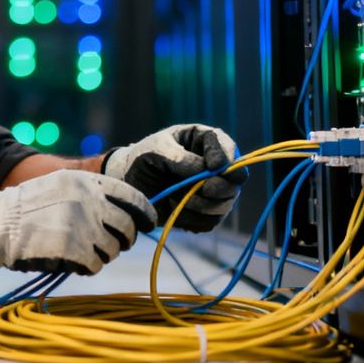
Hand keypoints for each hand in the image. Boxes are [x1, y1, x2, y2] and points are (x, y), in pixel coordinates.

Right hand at [0, 169, 155, 275]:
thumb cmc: (30, 207)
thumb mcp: (62, 185)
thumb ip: (93, 195)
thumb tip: (129, 214)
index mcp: (87, 182)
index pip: (132, 198)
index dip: (144, 213)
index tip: (147, 222)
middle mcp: (89, 202)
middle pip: (126, 227)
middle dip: (124, 239)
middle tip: (112, 243)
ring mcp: (83, 227)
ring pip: (113, 249)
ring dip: (103, 253)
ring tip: (82, 250)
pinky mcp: (75, 250)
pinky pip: (96, 265)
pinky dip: (87, 265)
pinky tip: (73, 259)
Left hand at [101, 124, 244, 231]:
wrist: (128, 185)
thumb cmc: (141, 159)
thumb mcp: (155, 151)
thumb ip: (180, 158)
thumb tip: (207, 171)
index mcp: (202, 141)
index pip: (226, 145)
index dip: (226, 157)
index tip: (213, 167)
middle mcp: (213, 166)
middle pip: (235, 179)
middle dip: (220, 186)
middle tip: (204, 189)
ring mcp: (211, 190)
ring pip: (225, 203)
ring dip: (203, 205)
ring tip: (176, 198)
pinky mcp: (204, 212)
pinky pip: (211, 221)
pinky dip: (194, 219)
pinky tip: (176, 209)